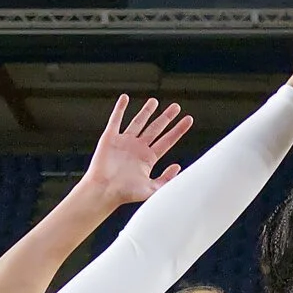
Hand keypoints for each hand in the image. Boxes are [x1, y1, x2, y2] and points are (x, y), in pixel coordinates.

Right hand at [77, 95, 194, 207]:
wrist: (104, 191)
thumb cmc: (125, 194)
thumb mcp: (151, 189)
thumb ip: (166, 179)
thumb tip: (178, 167)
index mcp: (148, 159)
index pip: (167, 140)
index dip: (178, 130)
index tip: (188, 119)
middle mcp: (138, 148)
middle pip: (156, 128)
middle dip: (166, 117)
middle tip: (176, 107)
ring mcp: (124, 142)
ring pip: (138, 122)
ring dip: (146, 111)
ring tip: (154, 101)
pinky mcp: (110, 138)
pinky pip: (116, 120)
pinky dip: (119, 109)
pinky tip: (125, 98)